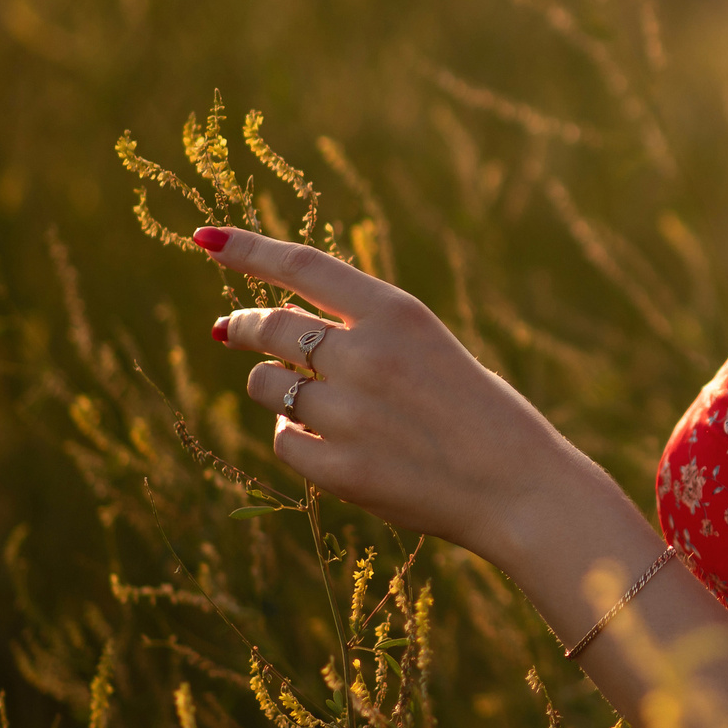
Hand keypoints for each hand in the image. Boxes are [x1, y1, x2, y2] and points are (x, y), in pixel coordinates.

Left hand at [195, 226, 562, 553]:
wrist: (520, 487)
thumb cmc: (478, 412)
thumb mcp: (430, 347)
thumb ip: (364, 334)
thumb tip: (275, 332)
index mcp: (398, 314)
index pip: (303, 266)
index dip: (248, 250)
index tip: (207, 240)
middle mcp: (367, 356)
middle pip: (272, 326)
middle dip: (242, 325)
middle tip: (230, 329)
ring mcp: (350, 414)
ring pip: (267, 386)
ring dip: (271, 387)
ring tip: (298, 397)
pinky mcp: (340, 469)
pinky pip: (285, 441)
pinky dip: (297, 437)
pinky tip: (329, 443)